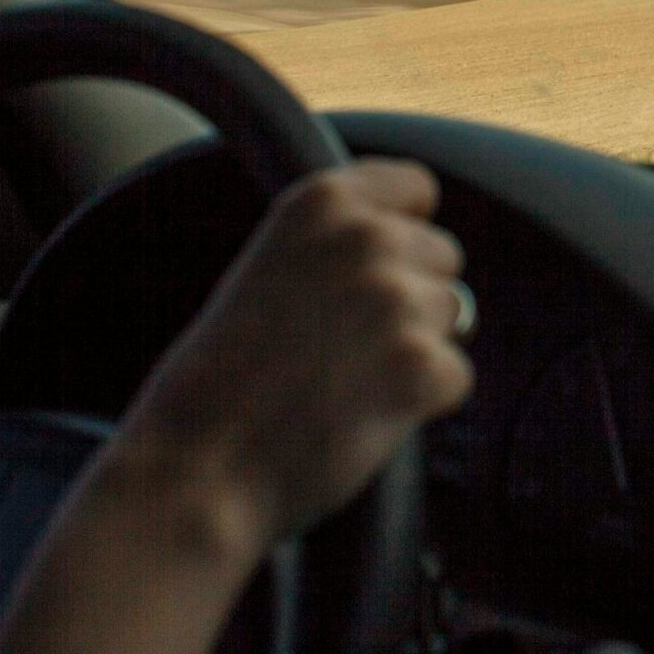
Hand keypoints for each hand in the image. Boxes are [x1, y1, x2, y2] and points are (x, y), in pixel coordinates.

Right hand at [106, 160, 473, 553]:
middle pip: (442, 254)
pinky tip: (362, 416)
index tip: (380, 264)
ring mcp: (397, 299)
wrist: (198, 467)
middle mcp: (366, 237)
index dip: (405, 228)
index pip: (416, 186)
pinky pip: (455, 375)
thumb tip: (414, 251)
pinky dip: (422, 402)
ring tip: (344, 381)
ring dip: (416, 348)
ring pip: (455, 314)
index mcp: (320, 201)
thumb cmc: (220, 381)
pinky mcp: (420, 365)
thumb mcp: (265, 270)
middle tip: (344, 344)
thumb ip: (334, 245)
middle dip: (410, 296)